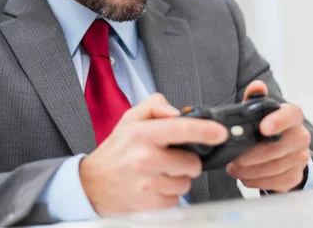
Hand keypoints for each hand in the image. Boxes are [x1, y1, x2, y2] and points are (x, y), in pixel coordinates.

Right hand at [80, 93, 227, 215]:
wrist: (91, 185)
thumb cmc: (115, 152)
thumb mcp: (129, 120)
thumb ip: (155, 106)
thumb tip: (178, 112)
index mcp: (142, 134)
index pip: (182, 129)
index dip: (206, 130)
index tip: (220, 132)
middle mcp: (145, 158)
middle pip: (192, 163)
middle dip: (186, 161)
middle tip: (168, 159)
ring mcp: (148, 184)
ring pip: (186, 183)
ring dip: (177, 179)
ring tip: (157, 173)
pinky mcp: (150, 205)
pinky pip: (176, 199)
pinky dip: (168, 194)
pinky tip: (152, 187)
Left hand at [226, 81, 310, 191]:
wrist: (285, 151)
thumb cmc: (267, 128)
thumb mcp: (259, 111)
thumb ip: (255, 99)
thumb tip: (256, 87)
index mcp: (292, 116)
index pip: (292, 114)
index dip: (279, 120)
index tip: (263, 128)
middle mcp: (300, 136)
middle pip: (279, 147)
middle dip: (253, 155)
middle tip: (234, 159)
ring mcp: (300, 157)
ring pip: (275, 167)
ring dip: (251, 170)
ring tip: (234, 168)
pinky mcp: (295, 176)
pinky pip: (276, 182)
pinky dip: (257, 181)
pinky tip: (245, 176)